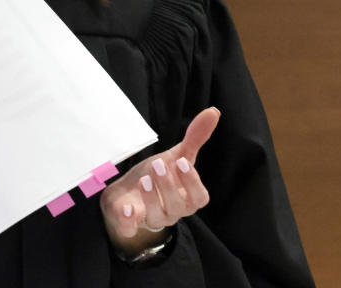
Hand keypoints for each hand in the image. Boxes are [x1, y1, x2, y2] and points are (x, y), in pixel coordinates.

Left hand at [100, 107, 219, 254]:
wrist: (126, 193)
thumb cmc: (157, 176)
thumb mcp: (175, 156)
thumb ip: (194, 138)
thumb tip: (214, 111)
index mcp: (187, 198)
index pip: (199, 198)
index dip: (192, 182)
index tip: (182, 162)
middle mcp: (172, 212)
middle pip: (178, 207)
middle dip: (168, 186)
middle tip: (158, 164)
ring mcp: (151, 220)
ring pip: (156, 218)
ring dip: (151, 199)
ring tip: (144, 178)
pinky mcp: (128, 225)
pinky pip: (130, 229)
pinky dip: (128, 220)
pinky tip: (127, 207)